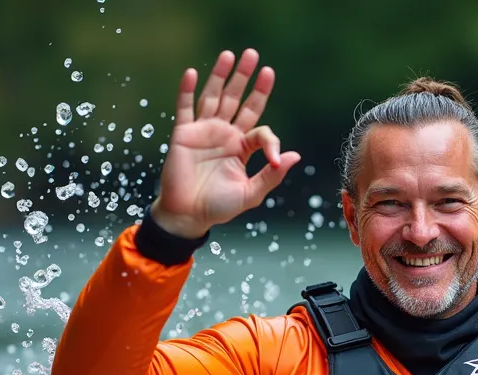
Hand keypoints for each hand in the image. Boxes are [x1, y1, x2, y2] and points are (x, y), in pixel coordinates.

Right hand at [151, 49, 301, 237]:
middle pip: (237, 99)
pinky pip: (185, 108)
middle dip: (245, 77)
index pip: (260, 128)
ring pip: (214, 97)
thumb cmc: (219, 207)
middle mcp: (224, 134)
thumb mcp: (251, 193)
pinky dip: (186, 91)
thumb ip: (271, 175)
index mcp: (242, 147)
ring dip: (220, 75)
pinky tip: (191, 72)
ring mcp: (203, 131)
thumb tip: (294, 156)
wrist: (188, 215)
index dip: (269, 140)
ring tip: (229, 54)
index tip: (271, 157)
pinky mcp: (183, 134)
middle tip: (253, 55)